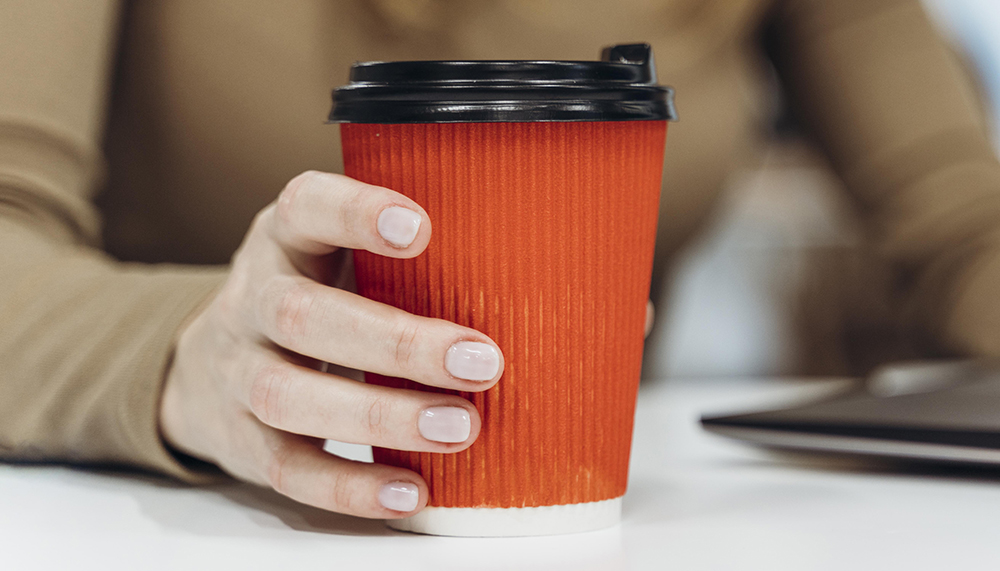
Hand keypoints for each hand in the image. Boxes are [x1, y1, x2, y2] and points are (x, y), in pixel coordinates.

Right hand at [159, 171, 503, 518]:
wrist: (208, 368)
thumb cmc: (312, 298)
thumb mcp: (337, 258)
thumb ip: (402, 260)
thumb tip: (530, 270)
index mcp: (284, 241)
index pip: (305, 207)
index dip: (355, 213)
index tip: (420, 229)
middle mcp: (253, 301)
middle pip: (303, 316)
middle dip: (396, 344)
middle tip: (482, 361)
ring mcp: (238, 372)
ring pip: (288, 396)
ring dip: (380, 415)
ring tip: (460, 428)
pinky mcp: (240, 439)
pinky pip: (287, 467)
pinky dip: (349, 485)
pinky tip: (411, 490)